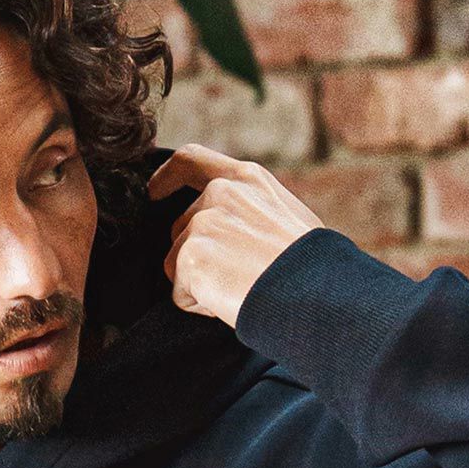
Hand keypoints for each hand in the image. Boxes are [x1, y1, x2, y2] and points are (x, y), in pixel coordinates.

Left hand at [147, 143, 323, 330]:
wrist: (314, 292)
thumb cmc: (312, 266)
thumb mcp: (287, 216)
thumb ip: (253, 208)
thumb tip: (238, 225)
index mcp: (246, 179)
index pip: (191, 161)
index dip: (167, 177)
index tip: (153, 191)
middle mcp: (220, 194)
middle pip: (179, 228)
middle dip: (196, 259)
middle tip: (234, 280)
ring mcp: (202, 223)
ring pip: (176, 264)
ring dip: (200, 285)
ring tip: (240, 289)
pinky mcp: (190, 257)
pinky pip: (180, 294)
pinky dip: (201, 306)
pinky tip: (231, 302)